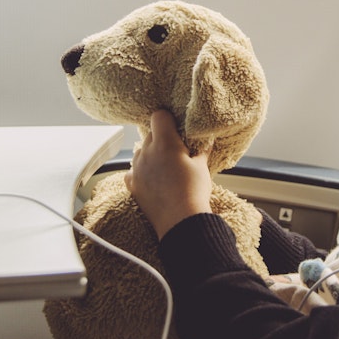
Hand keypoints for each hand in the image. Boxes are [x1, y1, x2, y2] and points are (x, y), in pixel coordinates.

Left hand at [125, 110, 212, 238]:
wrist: (181, 221)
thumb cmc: (194, 192)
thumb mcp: (202, 166)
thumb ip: (202, 149)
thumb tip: (206, 140)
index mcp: (165, 143)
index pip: (159, 116)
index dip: (168, 119)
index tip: (176, 128)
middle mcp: (147, 152)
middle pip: (151, 134)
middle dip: (162, 139)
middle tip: (177, 151)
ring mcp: (137, 168)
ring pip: (141, 151)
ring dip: (151, 154)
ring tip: (166, 167)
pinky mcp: (132, 184)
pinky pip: (133, 170)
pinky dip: (141, 171)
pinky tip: (153, 179)